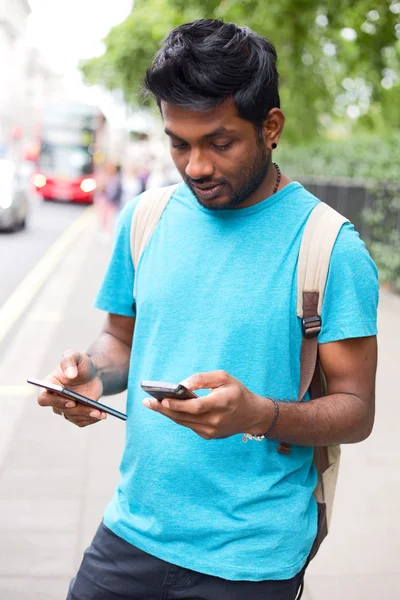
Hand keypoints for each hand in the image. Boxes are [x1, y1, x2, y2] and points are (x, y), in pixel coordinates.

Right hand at [37, 350, 104, 426]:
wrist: (93, 373)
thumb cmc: (80, 363)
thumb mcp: (74, 356)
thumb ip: (69, 361)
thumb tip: (70, 375)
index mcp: (48, 386)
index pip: (44, 399)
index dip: (55, 402)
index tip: (71, 400)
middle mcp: (54, 399)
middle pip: (61, 410)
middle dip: (78, 410)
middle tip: (92, 409)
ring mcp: (64, 408)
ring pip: (72, 417)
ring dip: (87, 415)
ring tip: (101, 412)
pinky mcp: (75, 414)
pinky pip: (81, 421)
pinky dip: (91, 419)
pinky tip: (102, 414)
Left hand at [142, 370, 272, 439]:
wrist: (252, 415)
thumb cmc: (237, 392)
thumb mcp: (224, 377)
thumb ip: (202, 378)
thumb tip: (182, 385)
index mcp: (221, 403)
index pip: (196, 406)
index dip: (178, 404)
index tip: (162, 399)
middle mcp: (216, 420)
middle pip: (185, 416)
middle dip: (164, 408)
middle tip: (147, 402)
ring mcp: (211, 431)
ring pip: (183, 422)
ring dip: (167, 413)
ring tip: (152, 404)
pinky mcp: (208, 435)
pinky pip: (188, 424)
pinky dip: (177, 416)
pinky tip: (167, 408)